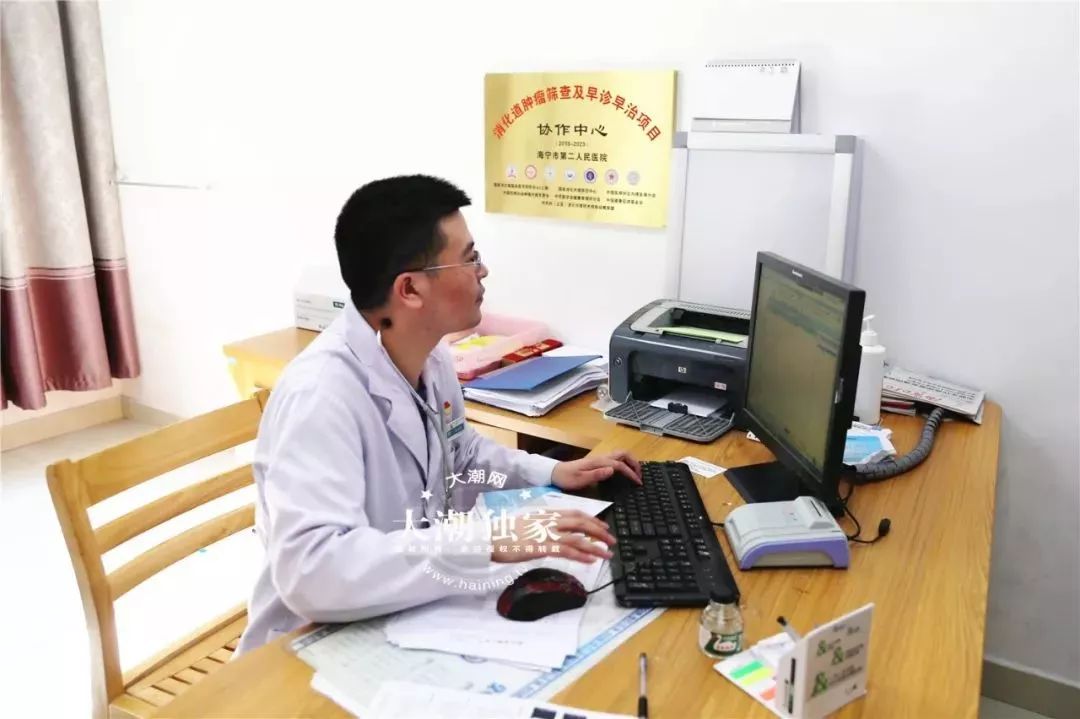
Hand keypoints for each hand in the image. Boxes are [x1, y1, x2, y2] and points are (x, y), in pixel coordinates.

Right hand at [490, 509, 615, 563]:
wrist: (488, 538)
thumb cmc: (505, 532)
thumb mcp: (527, 522)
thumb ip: (543, 524)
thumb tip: (555, 530)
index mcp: (546, 513)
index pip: (575, 513)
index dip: (592, 519)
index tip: (603, 526)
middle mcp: (549, 521)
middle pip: (581, 523)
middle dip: (599, 531)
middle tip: (611, 540)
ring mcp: (546, 534)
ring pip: (578, 538)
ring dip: (595, 546)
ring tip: (607, 553)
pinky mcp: (542, 547)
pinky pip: (567, 551)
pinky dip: (581, 555)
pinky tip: (591, 560)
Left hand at [551, 450, 641, 490]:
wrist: (555, 473)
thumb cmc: (567, 478)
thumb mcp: (580, 480)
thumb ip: (597, 475)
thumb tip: (613, 470)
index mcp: (599, 462)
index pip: (620, 465)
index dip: (631, 473)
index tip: (638, 483)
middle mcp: (601, 458)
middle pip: (623, 454)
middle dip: (634, 463)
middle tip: (639, 476)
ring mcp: (599, 459)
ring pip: (620, 454)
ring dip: (630, 461)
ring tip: (635, 473)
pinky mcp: (597, 462)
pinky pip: (615, 458)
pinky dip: (624, 462)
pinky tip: (624, 472)